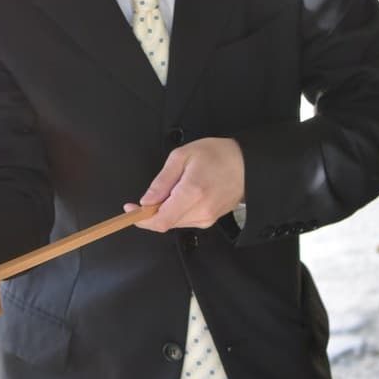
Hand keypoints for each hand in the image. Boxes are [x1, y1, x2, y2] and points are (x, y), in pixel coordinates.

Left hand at [127, 137, 244, 232]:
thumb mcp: (182, 156)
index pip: (161, 220)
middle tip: (152, 194)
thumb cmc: (216, 155)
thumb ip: (162, 181)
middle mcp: (201, 210)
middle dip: (152, 212)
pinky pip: (185, 220)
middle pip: (165, 223)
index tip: (130, 208)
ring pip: (174, 223)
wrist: (247, 164)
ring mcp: (207, 218)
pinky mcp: (210, 220)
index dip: (141, 219)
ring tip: (174, 188)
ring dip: (165, 211)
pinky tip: (183, 195)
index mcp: (192, 193)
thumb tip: (145, 200)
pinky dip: (177, 211)